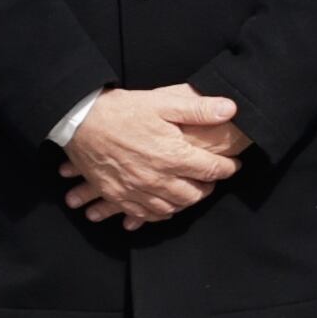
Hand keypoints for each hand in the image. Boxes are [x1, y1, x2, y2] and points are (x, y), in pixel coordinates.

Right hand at [58, 84, 242, 231]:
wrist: (82, 123)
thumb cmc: (124, 110)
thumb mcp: (163, 102)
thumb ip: (198, 109)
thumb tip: (230, 108)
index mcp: (173, 155)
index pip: (211, 170)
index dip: (228, 168)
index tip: (235, 164)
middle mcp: (158, 179)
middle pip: (194, 195)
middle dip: (208, 187)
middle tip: (212, 178)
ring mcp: (138, 191)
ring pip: (172, 208)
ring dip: (186, 201)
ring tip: (192, 190)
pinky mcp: (120, 197)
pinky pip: (146, 215)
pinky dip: (160, 213)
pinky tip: (165, 204)